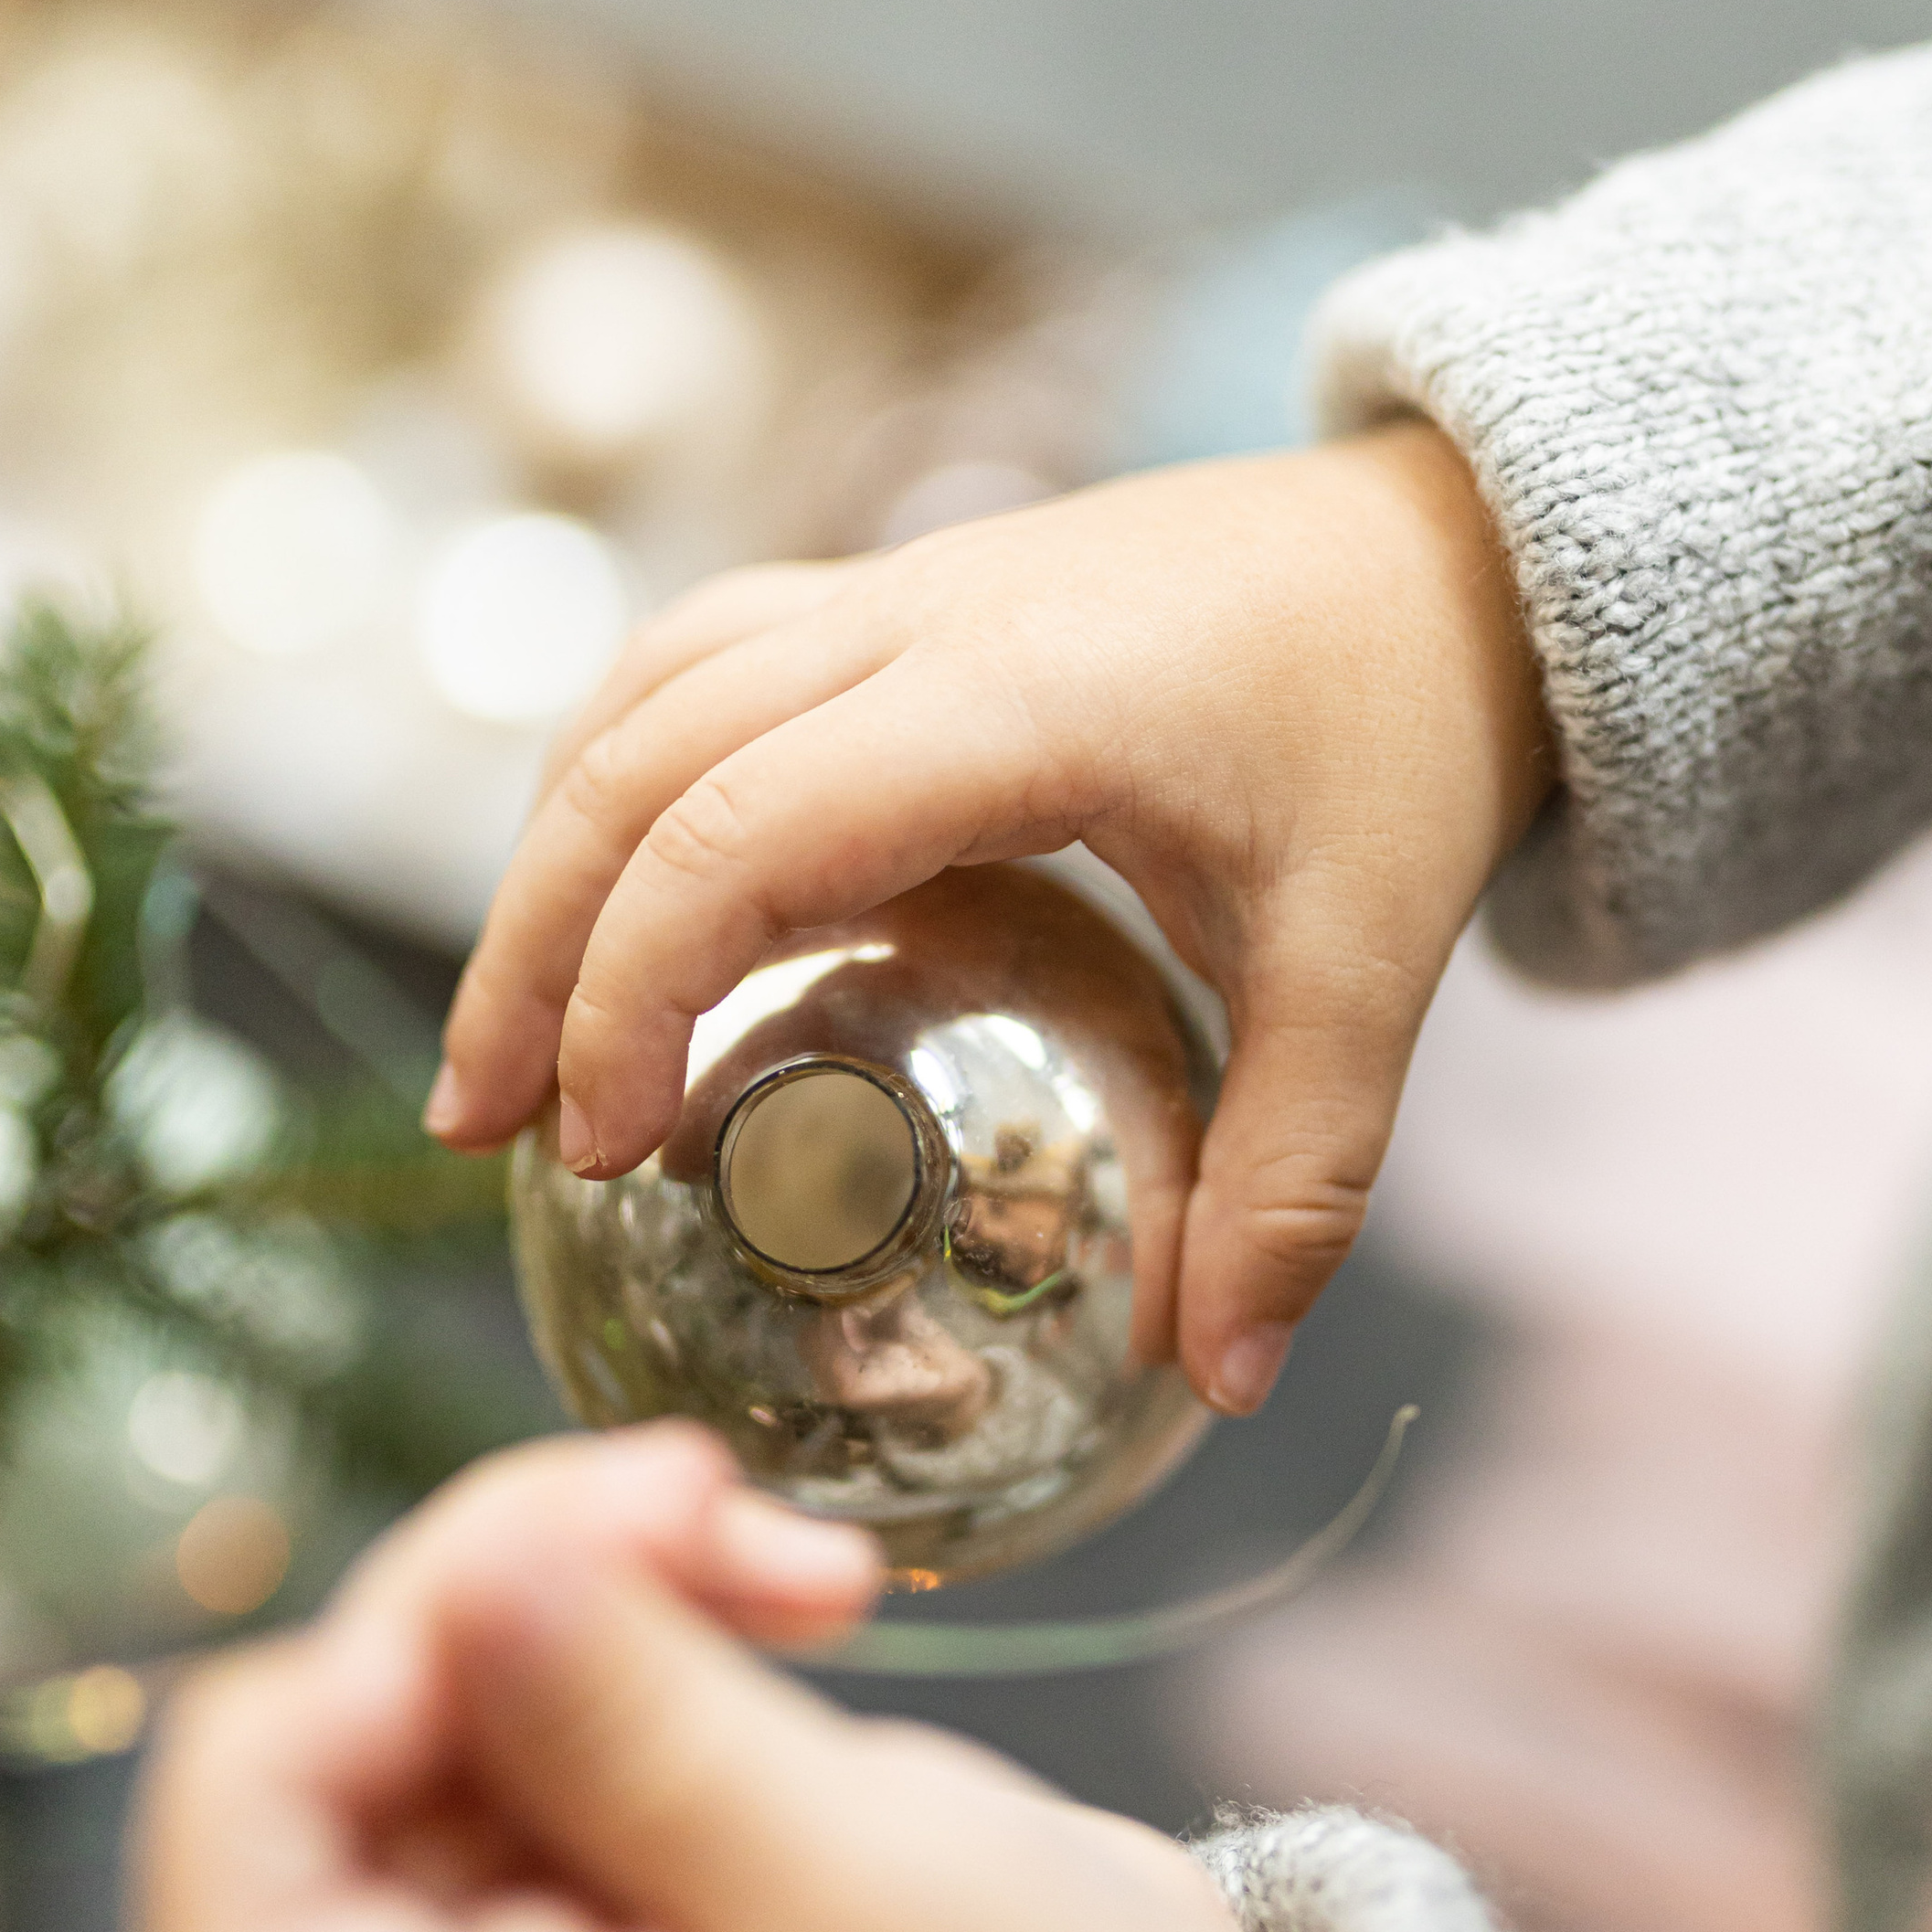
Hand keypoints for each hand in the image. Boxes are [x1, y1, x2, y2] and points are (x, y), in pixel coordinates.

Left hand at [133, 1431, 1338, 1931]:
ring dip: (585, 1584)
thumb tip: (466, 1577)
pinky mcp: (638, 1904)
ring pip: (443, 1725)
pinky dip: (648, 1624)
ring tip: (786, 1543)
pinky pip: (557, 1725)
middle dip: (487, 1601)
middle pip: (335, 1794)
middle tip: (695, 1493)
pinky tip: (792, 1590)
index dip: (304, 1739)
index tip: (497, 1608)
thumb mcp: (892, 1905)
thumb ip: (657, 1739)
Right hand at [429, 427, 1551, 1416]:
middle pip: (635, 758)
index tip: (600, 1151)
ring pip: (641, 694)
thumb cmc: (1408, 734)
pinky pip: (700, 668)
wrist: (1449, 547)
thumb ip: (1294, 1179)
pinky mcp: (900, 600)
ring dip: (549, 858)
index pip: (741, 829)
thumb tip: (1230, 1384)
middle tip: (482, 1131)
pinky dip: (623, 788)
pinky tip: (618, 911)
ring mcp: (896, 589)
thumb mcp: (1374, 964)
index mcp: (1017, 700)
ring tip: (517, 1040)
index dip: (634, 988)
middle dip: (532, 949)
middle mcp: (919, 616)